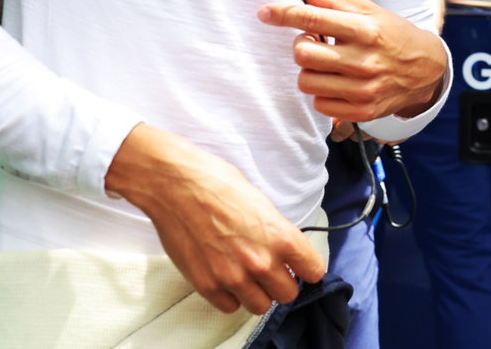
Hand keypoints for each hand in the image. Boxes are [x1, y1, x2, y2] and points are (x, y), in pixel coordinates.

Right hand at [104, 123, 325, 313]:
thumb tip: (282, 249)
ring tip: (247, 276)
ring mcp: (233, 276)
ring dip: (257, 293)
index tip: (300, 267)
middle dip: (282, 283)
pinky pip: (230, 307)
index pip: (313, 271)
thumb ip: (275, 232)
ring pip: (260, 306)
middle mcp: (261, 261)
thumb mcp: (261, 203)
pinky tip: (226, 278)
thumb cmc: (218, 183)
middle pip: (288, 294)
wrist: (176, 184)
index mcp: (280, 236)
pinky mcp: (207, 285)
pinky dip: (231, 297)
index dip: (307, 269)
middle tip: (271, 270)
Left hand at [258, 0, 447, 122]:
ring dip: (311, 71)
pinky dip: (322, 91)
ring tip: (328, 64)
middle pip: (303, 55)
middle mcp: (364, 60)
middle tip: (315, 43)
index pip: (313, 19)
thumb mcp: (368, 11)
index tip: (266, 12)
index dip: (284, 14)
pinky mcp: (361, 111)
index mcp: (365, 30)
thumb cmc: (393, 35)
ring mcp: (363, 89)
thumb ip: (331, 0)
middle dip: (301, 46)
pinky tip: (338, 82)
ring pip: (306, 81)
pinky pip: (319, 103)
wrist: (426, 70)